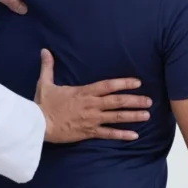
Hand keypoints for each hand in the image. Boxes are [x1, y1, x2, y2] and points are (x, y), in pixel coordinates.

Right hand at [35, 49, 151, 142]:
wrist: (38, 125)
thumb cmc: (43, 104)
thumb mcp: (45, 83)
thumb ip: (48, 67)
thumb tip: (45, 51)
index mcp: (84, 92)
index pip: (108, 85)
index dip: (124, 83)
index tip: (137, 82)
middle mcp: (91, 105)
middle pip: (117, 101)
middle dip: (135, 100)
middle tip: (149, 100)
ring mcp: (92, 119)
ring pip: (116, 117)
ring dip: (133, 116)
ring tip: (146, 115)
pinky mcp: (89, 132)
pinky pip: (108, 134)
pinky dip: (122, 135)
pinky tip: (134, 136)